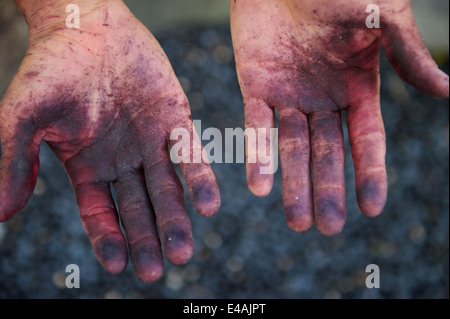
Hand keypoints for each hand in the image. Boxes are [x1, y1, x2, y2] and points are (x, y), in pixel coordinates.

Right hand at [0, 0, 219, 281]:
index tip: (120, 264)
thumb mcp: (24, 116)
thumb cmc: (51, 70)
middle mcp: (124, 162)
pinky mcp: (175, 120)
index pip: (101, 213)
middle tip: (159, 269)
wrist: (86, 27)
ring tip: (184, 249)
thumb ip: (13, 160)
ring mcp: (151, 143)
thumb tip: (0, 214)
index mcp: (89, 168)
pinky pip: (190, 154)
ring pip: (167, 188)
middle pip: (139, 208)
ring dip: (176, 219)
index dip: (110, 238)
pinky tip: (209, 205)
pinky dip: (199, 179)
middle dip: (148, 238)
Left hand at [230, 0, 448, 234]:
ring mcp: (288, 96)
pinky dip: (257, 156)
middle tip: (325, 228)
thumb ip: (406, 55)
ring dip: (293, 185)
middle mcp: (323, 99)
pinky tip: (258, 186)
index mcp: (357, 86)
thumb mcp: (382, 16)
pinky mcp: (255, 87)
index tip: (372, 208)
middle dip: (327, 189)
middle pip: (327, 153)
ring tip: (296, 222)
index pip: (366, 139)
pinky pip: (256, 127)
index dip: (371, 172)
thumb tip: (448, 91)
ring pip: (292, 148)